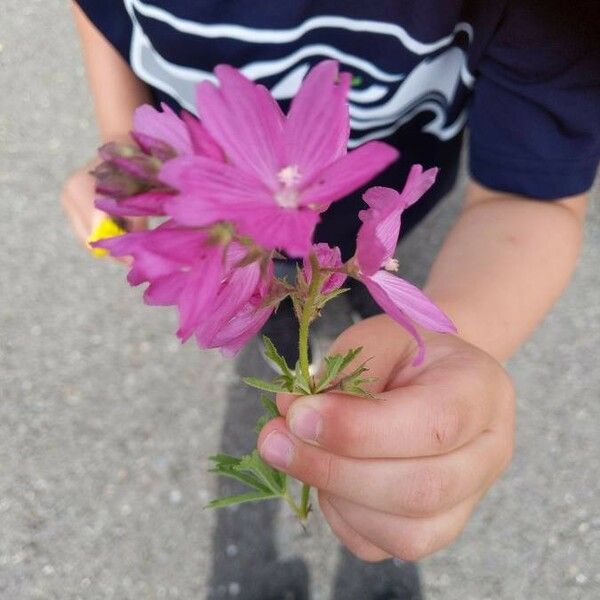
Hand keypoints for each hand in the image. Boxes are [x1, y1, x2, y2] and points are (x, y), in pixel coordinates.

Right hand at [60, 157, 146, 252]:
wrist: (122, 146)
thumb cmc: (137, 172)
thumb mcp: (140, 199)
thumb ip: (135, 226)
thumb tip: (132, 256)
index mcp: (86, 189)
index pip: (96, 231)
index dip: (113, 248)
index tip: (130, 259)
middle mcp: (70, 194)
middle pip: (86, 238)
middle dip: (108, 250)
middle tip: (129, 258)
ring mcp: (66, 197)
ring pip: (84, 235)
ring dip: (104, 241)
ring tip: (125, 242)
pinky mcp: (67, 201)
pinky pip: (83, 227)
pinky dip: (99, 232)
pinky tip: (116, 230)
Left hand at [258, 314, 514, 560]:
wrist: (433, 377)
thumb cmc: (405, 353)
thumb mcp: (378, 338)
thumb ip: (342, 373)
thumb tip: (289, 412)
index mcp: (480, 391)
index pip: (431, 426)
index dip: (357, 430)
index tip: (297, 415)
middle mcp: (488, 454)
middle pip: (421, 490)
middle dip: (333, 470)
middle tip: (273, 440)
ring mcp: (468, 500)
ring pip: (406, 534)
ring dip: (335, 496)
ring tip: (298, 453)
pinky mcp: (435, 528)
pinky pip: (382, 546)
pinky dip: (341, 518)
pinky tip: (327, 478)